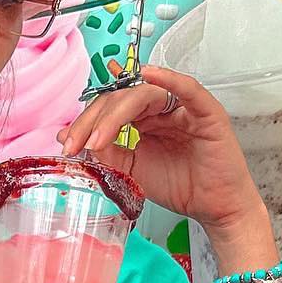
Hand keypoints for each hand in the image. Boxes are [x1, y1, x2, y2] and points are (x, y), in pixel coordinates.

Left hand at [57, 64, 268, 250]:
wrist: (214, 208)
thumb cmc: (180, 186)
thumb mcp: (132, 171)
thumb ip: (107, 153)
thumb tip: (70, 137)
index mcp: (143, 118)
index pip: (109, 109)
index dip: (86, 124)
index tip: (67, 145)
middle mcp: (161, 108)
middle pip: (121, 99)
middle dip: (93, 120)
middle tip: (76, 142)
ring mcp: (183, 107)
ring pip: (144, 94)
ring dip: (116, 113)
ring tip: (98, 138)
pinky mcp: (206, 112)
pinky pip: (188, 89)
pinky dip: (168, 79)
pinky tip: (149, 75)